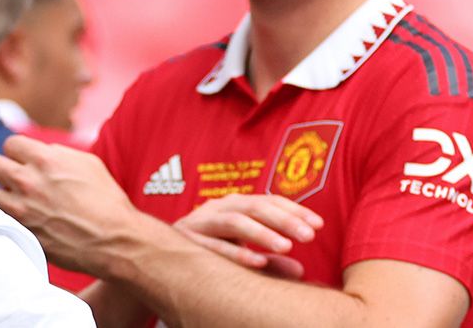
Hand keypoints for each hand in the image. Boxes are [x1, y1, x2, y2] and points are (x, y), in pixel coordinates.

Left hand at [0, 135, 141, 275]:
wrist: (114, 240)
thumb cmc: (106, 201)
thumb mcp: (88, 164)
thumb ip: (60, 154)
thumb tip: (44, 152)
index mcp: (46, 160)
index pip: (10, 144)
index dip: (18, 152)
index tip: (24, 161)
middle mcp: (28, 181)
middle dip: (3, 169)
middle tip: (14, 179)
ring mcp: (22, 208)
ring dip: (0, 195)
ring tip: (14, 200)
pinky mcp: (21, 231)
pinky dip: (4, 217)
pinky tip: (19, 218)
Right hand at [173, 193, 323, 277]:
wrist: (153, 259)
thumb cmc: (206, 256)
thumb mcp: (243, 256)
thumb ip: (270, 262)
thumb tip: (301, 271)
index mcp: (234, 206)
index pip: (269, 201)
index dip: (294, 210)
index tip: (319, 224)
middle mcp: (218, 208)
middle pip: (255, 206)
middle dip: (284, 220)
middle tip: (310, 235)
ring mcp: (200, 222)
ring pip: (234, 221)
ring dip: (262, 233)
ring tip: (287, 247)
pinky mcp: (186, 240)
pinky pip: (213, 245)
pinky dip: (235, 252)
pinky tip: (257, 261)